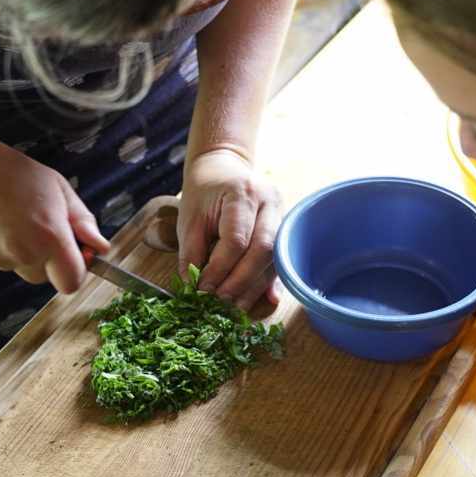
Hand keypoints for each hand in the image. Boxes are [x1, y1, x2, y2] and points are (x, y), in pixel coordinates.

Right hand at [0, 135, 109, 292]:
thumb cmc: (11, 170)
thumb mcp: (57, 187)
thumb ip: (82, 221)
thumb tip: (100, 247)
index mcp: (49, 237)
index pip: (72, 282)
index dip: (75, 270)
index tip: (72, 253)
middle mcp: (23, 253)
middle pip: (43, 277)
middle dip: (46, 260)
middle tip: (36, 226)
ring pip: (17, 267)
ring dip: (19, 251)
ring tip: (9, 217)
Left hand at [177, 147, 281, 310]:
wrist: (223, 169)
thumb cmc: (203, 193)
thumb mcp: (189, 218)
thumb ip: (191, 252)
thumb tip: (194, 289)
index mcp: (243, 192)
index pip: (236, 239)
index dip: (220, 268)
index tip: (204, 289)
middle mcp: (270, 201)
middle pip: (263, 250)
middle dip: (241, 281)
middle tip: (222, 302)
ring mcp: (282, 214)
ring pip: (275, 258)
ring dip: (255, 287)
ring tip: (236, 307)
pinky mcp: (285, 229)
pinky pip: (280, 260)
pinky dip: (270, 282)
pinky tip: (266, 300)